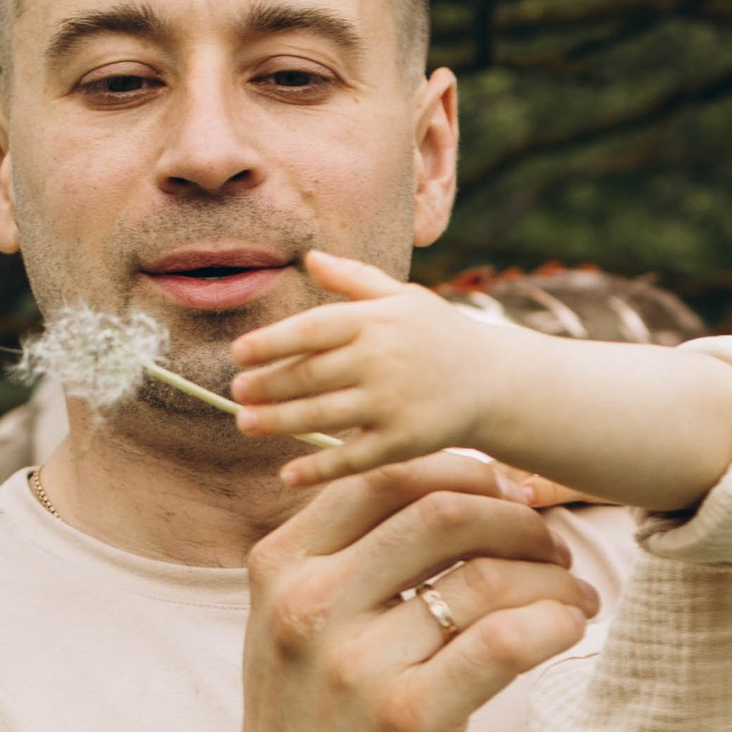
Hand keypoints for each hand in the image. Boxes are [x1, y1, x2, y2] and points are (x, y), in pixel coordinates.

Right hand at [193, 456, 593, 731]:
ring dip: (550, 575)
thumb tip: (451, 492)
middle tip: (552, 544)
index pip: (383, 477)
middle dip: (517, 518)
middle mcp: (311, 606)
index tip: (509, 494)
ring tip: (575, 594)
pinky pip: (506, 642)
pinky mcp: (407, 721)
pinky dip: (554, 622)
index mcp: (281, 569)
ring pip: (484, 576)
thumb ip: (346, 562)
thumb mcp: (293, 630)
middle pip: (442, 512)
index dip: (464, 473)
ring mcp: (356, 665)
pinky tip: (568, 630)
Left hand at [231, 252, 513, 480]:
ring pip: (321, 415)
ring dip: (278, 422)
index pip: (312, 329)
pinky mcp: (404, 441)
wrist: (495, 381)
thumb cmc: (439, 335)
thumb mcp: (402, 298)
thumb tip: (311, 258)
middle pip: (308, 375)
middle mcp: (382, 359)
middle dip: (266, 385)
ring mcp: (392, 402)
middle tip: (236, 392)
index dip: (271, 342)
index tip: (239, 353)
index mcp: (376, 320)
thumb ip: (354, 279)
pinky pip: (352, 458)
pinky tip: (288, 473)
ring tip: (246, 423)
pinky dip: (318, 467)